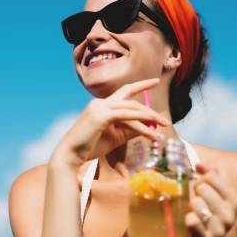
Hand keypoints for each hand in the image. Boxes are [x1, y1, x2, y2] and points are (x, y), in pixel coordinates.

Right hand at [50, 78, 170, 167]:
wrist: (70, 155)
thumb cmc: (90, 147)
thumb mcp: (115, 137)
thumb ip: (129, 130)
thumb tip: (148, 127)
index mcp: (102, 105)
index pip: (124, 91)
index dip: (140, 85)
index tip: (155, 81)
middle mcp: (100, 102)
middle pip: (131, 100)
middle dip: (150, 110)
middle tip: (165, 120)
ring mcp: (99, 107)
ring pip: (131, 109)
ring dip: (149, 118)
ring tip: (162, 127)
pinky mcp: (101, 116)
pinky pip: (126, 118)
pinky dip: (141, 125)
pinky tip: (151, 133)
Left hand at [183, 163, 236, 236]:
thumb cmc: (206, 216)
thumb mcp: (212, 196)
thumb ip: (208, 177)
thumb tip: (199, 164)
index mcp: (234, 202)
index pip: (213, 177)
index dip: (200, 177)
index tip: (198, 184)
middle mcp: (229, 216)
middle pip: (204, 188)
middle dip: (193, 190)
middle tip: (192, 198)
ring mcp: (218, 230)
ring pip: (198, 204)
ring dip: (189, 204)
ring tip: (190, 210)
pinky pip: (193, 223)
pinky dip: (188, 218)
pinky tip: (188, 218)